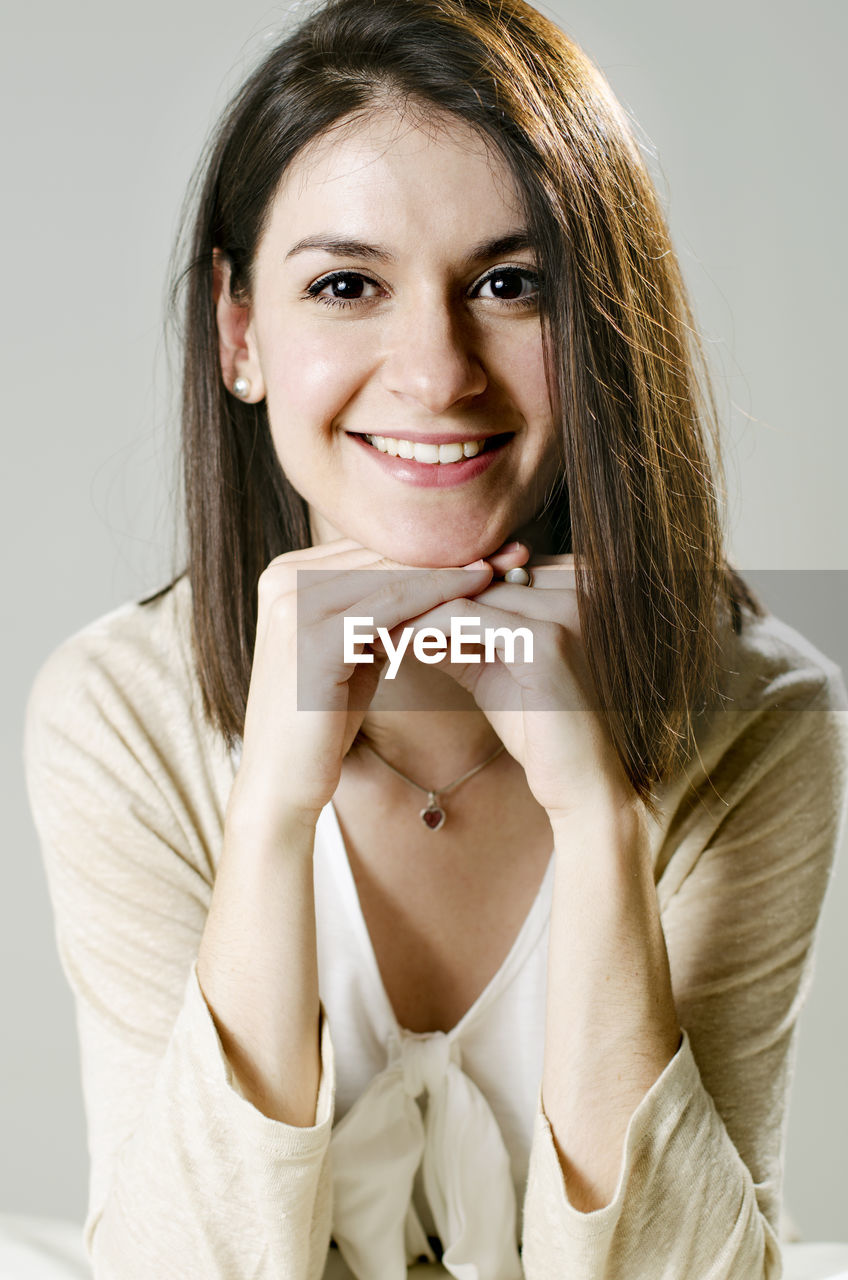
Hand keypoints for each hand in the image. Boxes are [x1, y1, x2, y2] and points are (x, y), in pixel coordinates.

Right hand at [227, 539, 498, 834]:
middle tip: (510, 550)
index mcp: (286, 574)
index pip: (373, 549)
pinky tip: (477, 597)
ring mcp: (293, 604)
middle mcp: (282, 578)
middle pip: (383, 555)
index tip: (489, 545)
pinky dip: (439, 598)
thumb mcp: (352, 651)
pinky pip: (392, 606)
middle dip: (449, 553)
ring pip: (393, 575)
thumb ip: (378, 611)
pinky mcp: (314, 636)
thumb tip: (433, 581)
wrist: (283, 780)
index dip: (432, 546)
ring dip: (453, 571)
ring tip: (504, 570)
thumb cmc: (323, 719)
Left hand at [379, 552, 637, 822]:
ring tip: (368, 624)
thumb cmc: (541, 729)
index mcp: (566, 588)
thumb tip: (406, 616)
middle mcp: (574, 587)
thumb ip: (459, 637)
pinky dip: (424, 628)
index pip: (483, 569)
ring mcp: (564, 610)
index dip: (429, 584)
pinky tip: (391, 644)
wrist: (584, 783)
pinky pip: (467, 620)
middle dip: (414, 591)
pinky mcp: (548, 640)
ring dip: (412, 607)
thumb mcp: (493, 670)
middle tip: (361, 605)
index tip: (376, 598)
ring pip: (465, 592)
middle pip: (473, 573)